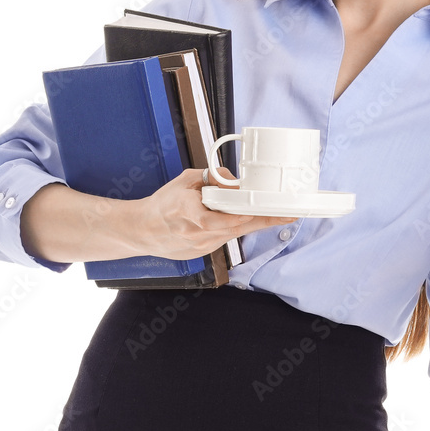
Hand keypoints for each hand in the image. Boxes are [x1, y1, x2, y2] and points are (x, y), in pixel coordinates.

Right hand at [136, 168, 295, 259]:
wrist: (142, 230)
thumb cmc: (162, 205)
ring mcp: (201, 245)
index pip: (220, 217)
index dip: (242, 216)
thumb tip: (235, 180)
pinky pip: (226, 238)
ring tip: (277, 215)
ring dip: (254, 224)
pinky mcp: (203, 252)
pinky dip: (237, 228)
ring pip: (235, 234)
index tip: (260, 211)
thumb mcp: (185, 181)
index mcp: (188, 212)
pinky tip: (247, 219)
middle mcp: (196, 233)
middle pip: (237, 228)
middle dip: (264, 220)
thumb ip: (211, 178)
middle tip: (287, 214)